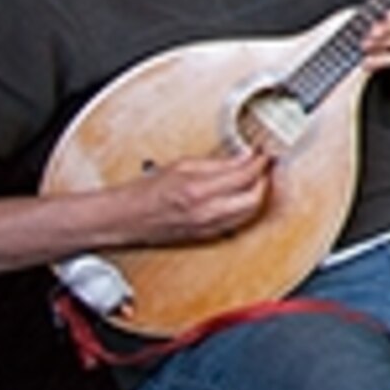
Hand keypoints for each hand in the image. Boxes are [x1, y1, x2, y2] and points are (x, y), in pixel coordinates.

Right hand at [131, 149, 273, 246]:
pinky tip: (243, 197)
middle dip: (265, 180)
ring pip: (249, 213)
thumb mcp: (181, 166)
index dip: (260, 162)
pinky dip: (245, 209)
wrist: (123, 218)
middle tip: (265, 166)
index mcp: (198, 191)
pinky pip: (237, 223)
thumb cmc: (144, 192)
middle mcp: (206, 213)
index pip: (245, 175)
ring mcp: (207, 228)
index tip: (264, 153)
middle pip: (255, 198)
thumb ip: (217, 163)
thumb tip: (243, 158)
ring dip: (258, 195)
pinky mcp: (206, 236)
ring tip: (256, 179)